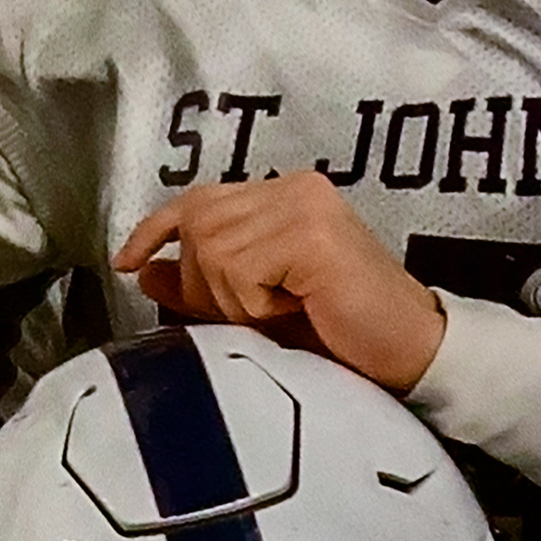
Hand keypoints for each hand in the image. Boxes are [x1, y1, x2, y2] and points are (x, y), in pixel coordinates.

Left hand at [114, 170, 445, 393]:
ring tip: (284, 312)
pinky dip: (256, 306)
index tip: (127, 261)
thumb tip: (142, 266)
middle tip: (253, 314)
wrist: (414, 353)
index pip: (198, 199)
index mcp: (284, 193)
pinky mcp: (311, 235)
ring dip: (235, 300)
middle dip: (204, 284)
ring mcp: (304, 206)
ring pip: (212, 251)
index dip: (156, 229)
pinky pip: (241, 271)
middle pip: (197, 227)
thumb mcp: (257, 304)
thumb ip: (202, 281)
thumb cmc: (341, 332)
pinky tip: (299, 310)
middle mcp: (293, 187)